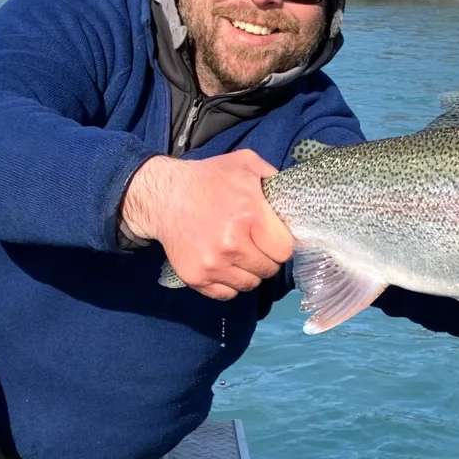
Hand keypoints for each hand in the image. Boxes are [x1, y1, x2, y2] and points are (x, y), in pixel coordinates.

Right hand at [121, 152, 293, 300]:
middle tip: (253, 243)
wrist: (163, 196)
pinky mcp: (196, 278)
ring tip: (238, 253)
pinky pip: (227, 294)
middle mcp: (232, 245)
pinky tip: (223, 264)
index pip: (285, 251)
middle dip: (265, 257)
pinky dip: (229, 283)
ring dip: (248, 272)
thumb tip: (294, 198)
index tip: (271, 236)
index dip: (281, 243)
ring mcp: (213, 265)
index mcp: (250, 216)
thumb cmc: (208, 179)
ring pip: (249, 285)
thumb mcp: (245, 163)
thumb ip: (274, 178)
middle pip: (269, 270)